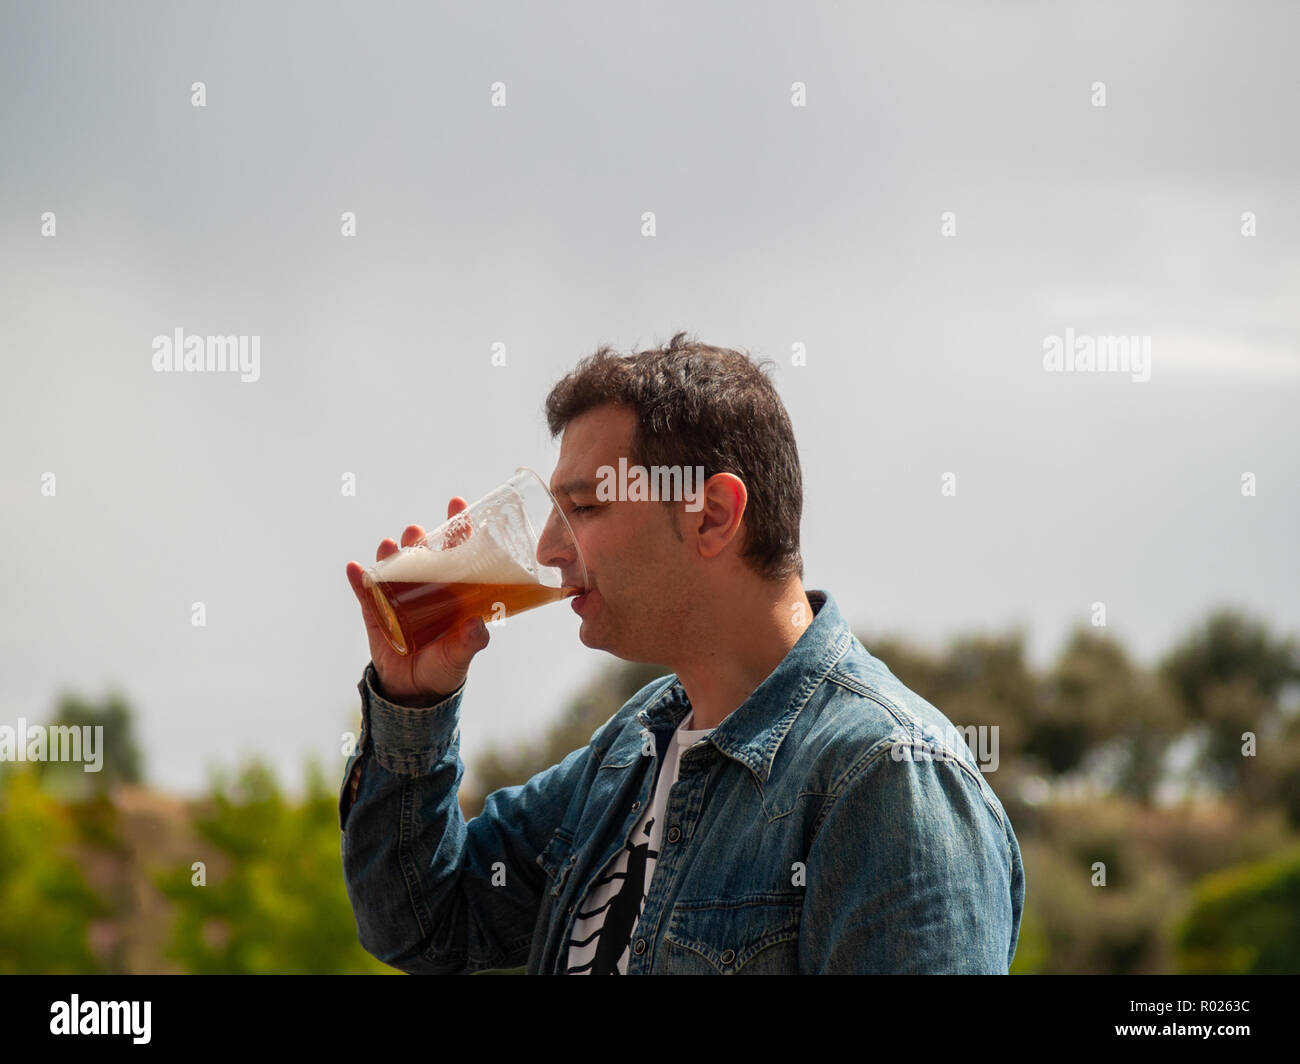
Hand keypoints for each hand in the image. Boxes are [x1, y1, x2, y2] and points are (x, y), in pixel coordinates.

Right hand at [345, 498, 491, 702]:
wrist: (414, 692)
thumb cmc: (444, 667)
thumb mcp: (460, 655)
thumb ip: (469, 642)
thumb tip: (476, 626)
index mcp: (453, 592)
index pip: (457, 553)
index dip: (458, 528)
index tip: (457, 504)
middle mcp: (425, 590)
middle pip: (422, 555)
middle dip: (419, 539)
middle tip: (417, 533)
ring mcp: (398, 599)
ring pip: (393, 568)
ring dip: (391, 555)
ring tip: (390, 546)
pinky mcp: (376, 614)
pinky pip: (365, 594)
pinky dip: (359, 580)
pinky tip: (355, 568)